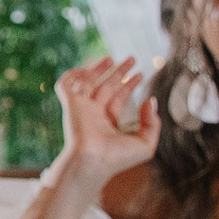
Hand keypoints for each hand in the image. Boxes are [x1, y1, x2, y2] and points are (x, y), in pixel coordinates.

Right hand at [48, 58, 157, 186]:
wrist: (93, 161)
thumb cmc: (118, 158)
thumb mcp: (145, 144)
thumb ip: (152, 123)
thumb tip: (151, 100)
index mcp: (108, 123)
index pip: (118, 99)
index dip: (130, 86)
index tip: (141, 75)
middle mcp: (94, 114)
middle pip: (106, 87)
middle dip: (119, 72)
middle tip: (132, 59)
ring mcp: (81, 108)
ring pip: (88, 82)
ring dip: (99, 68)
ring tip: (113, 57)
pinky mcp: (71, 104)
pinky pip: (66, 85)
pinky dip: (73, 74)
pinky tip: (88, 67)